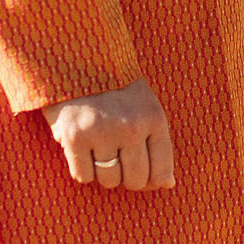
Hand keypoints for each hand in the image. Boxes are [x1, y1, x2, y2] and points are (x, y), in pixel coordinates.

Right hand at [44, 77, 175, 192]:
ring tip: (98, 150)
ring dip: (103, 173)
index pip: (162, 170)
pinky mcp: (75, 138)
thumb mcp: (144, 105)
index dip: (154, 180)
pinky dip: (82, 169)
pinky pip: (83, 176)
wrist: (75, 59)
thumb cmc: (114, 86)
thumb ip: (157, 143)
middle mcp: (131, 127)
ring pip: (109, 181)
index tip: (145, 175)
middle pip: (136, 180)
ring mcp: (102, 133)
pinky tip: (81, 150)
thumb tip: (168, 185)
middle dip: (127, 177)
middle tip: (117, 159)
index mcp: (153, 117)